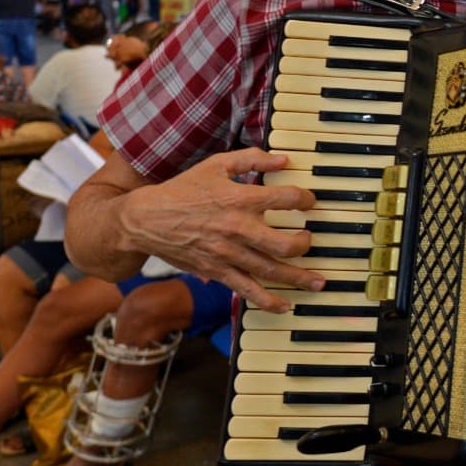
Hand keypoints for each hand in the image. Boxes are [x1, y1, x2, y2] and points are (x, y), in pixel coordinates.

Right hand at [116, 149, 320, 312]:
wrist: (146, 219)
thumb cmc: (183, 189)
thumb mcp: (216, 165)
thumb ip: (252, 159)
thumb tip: (284, 160)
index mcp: (240, 199)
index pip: (286, 199)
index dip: (305, 199)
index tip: (310, 202)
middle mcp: (238, 229)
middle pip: (285, 244)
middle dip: (306, 244)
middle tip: (311, 240)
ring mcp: (229, 254)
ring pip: (272, 271)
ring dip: (299, 278)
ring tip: (319, 282)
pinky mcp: (218, 272)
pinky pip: (248, 290)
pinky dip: (268, 301)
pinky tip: (285, 306)